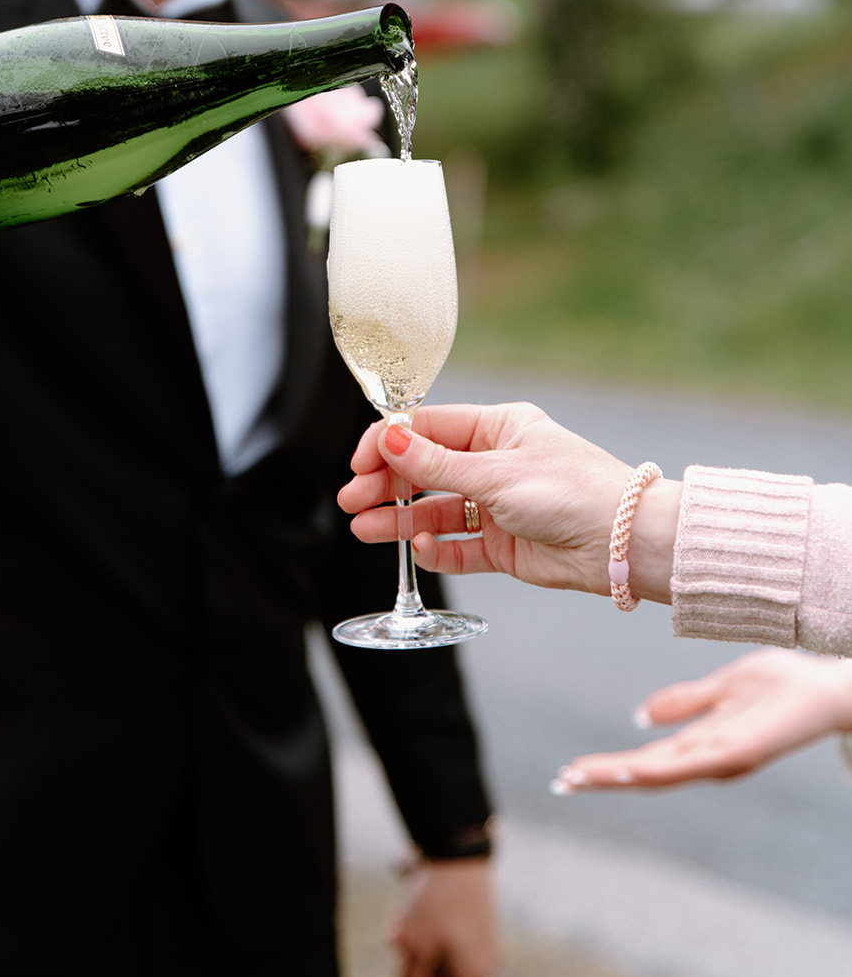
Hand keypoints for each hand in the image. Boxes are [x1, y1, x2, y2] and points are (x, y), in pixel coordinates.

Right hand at [338, 402, 679, 602]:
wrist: (624, 543)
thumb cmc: (573, 492)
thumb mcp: (496, 473)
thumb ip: (437, 464)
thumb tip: (388, 438)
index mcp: (498, 428)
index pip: (428, 428)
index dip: (388, 443)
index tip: (359, 463)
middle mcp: (495, 463)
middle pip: (425, 470)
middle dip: (386, 484)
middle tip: (351, 500)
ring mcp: (498, 505)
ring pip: (435, 509)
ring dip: (399, 519)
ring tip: (364, 529)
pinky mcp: (504, 545)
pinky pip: (459, 545)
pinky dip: (436, 547)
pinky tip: (419, 547)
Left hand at [391, 858, 498, 976]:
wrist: (458, 854)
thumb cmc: (438, 905)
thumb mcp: (418, 947)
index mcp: (475, 976)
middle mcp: (485, 963)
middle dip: (417, 973)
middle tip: (397, 953)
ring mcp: (482, 941)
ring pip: (443, 959)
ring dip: (417, 951)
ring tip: (397, 928)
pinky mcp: (475, 922)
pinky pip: (447, 940)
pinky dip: (426, 934)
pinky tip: (406, 916)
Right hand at [551, 648, 851, 791]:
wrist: (830, 688)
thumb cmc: (784, 685)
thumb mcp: (724, 686)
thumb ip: (686, 701)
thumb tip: (640, 717)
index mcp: (704, 743)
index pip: (646, 759)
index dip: (607, 767)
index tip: (569, 773)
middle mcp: (710, 757)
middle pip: (646, 771)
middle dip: (602, 778)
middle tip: (561, 784)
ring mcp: (724, 756)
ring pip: (663, 772)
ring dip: (620, 776)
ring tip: (583, 777)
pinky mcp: (740, 749)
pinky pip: (694, 763)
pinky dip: (661, 769)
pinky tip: (634, 766)